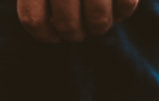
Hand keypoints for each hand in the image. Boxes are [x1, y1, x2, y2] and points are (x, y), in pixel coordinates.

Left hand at [16, 0, 137, 41]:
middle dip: (74, 34)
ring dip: (98, 28)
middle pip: (67, 24)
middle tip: (78, 33)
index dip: (44, 35)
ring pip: (96, 19)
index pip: (33, 19)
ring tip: (99, 24)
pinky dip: (122, 13)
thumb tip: (50, 29)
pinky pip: (125, 6)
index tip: (54, 36)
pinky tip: (118, 9)